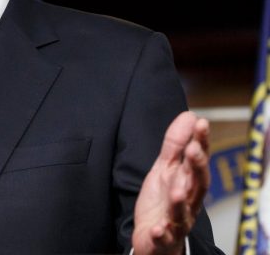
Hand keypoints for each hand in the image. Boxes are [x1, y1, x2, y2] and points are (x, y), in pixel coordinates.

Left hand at [132, 111, 209, 254]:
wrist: (153, 238)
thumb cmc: (163, 201)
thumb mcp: (166, 168)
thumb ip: (175, 144)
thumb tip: (190, 115)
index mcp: (188, 182)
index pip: (197, 161)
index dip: (201, 143)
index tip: (201, 124)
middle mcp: (188, 202)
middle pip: (197, 185)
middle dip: (197, 168)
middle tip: (193, 150)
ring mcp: (177, 221)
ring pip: (183, 213)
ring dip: (181, 202)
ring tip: (176, 190)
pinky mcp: (163, 239)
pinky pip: (164, 237)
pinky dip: (162, 233)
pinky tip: (158, 228)